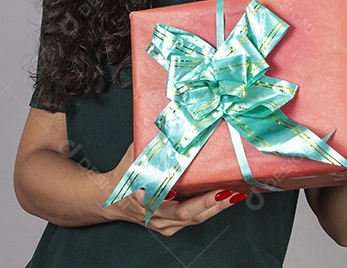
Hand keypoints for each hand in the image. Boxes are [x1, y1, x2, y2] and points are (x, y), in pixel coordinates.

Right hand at [101, 142, 248, 235]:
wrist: (109, 197)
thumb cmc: (124, 174)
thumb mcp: (135, 155)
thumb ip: (154, 143)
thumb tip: (173, 119)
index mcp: (143, 197)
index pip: (169, 202)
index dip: (190, 199)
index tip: (209, 190)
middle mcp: (154, 215)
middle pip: (188, 214)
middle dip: (212, 203)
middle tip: (232, 190)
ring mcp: (163, 224)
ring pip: (193, 219)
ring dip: (216, 208)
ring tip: (237, 194)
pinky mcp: (170, 226)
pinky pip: (193, 220)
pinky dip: (209, 210)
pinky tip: (225, 199)